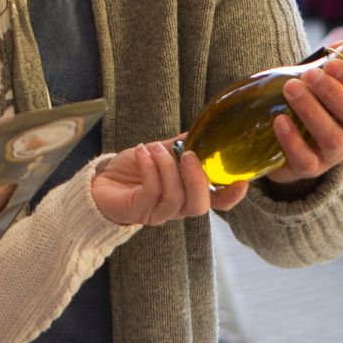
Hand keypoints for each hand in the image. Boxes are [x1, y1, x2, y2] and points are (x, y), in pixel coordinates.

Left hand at [90, 141, 247, 225]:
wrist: (100, 181)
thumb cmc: (133, 168)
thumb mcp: (162, 152)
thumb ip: (183, 146)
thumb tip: (205, 130)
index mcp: (188, 194)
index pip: (217, 203)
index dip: (232, 196)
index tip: (242, 180)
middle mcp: (176, 208)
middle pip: (199, 206)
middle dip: (196, 179)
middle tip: (188, 154)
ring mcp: (157, 212)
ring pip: (174, 197)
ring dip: (166, 166)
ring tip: (154, 146)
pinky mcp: (138, 210)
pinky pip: (150, 192)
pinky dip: (150, 168)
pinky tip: (143, 152)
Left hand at [263, 59, 342, 185]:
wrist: (289, 147)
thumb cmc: (312, 107)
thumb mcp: (322, 86)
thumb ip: (332, 65)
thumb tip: (342, 42)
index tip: (332, 63)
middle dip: (333, 92)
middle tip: (309, 74)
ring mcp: (332, 154)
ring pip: (332, 136)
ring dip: (311, 110)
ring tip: (290, 88)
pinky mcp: (308, 168)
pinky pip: (305, 159)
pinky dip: (292, 139)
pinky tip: (279, 120)